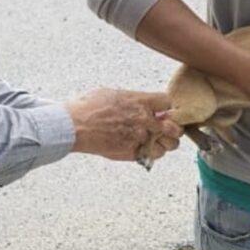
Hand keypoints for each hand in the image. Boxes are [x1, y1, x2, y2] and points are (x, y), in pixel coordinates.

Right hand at [65, 89, 182, 160]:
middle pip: (175, 127)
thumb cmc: (89, 107)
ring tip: (159, 139)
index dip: (168, 107)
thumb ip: (134, 99)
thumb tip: (143, 102)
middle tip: (168, 127)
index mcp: (140, 101)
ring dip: (166, 142)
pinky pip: (155, 155)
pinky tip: (147, 147)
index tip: (165, 110)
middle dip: (174, 127)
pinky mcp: (133, 153)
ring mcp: (140, 138)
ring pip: (169, 144)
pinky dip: (154, 152)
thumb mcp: (114, 94)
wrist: (75, 126)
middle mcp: (144, 120)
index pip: (169, 102)